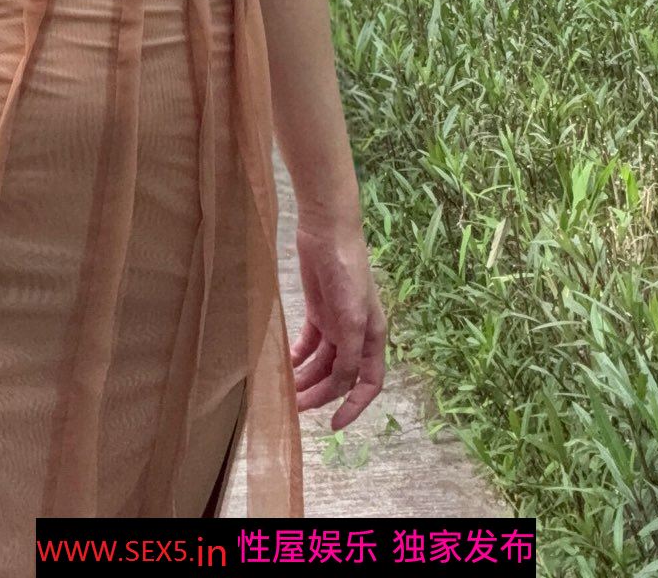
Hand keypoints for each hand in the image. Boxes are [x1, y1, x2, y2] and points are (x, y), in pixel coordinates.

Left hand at [290, 212, 386, 429]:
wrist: (328, 232)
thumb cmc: (348, 273)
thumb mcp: (353, 318)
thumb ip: (349, 354)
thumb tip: (342, 385)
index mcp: (372, 337)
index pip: (369, 383)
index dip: (355, 406)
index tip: (333, 425)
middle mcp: (356, 334)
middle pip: (340, 376)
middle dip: (320, 394)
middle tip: (295, 406)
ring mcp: (336, 323)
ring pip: (322, 362)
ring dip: (306, 378)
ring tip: (285, 391)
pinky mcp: (317, 311)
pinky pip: (308, 344)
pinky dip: (298, 357)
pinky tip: (285, 364)